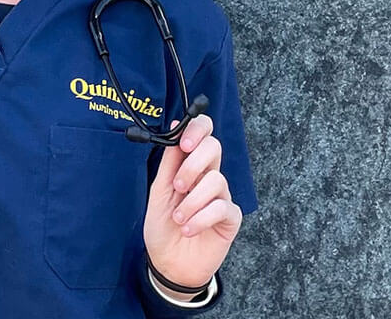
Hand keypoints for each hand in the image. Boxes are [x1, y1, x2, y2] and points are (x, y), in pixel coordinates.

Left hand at [142, 115, 242, 291]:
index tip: (184, 142)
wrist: (168, 264)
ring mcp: (222, 197)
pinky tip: (188, 229)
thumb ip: (169, 162)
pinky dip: (201, 218)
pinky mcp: (231, 219)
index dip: (198, 129)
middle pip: (214, 147)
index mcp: (192, 167)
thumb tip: (175, 127)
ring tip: (178, 218)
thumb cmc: (163, 227)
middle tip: (177, 186)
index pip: (204, 134)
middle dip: (193, 164)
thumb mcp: (159, 192)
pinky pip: (222, 208)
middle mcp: (209, 178)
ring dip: (191, 201)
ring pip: (216, 180)